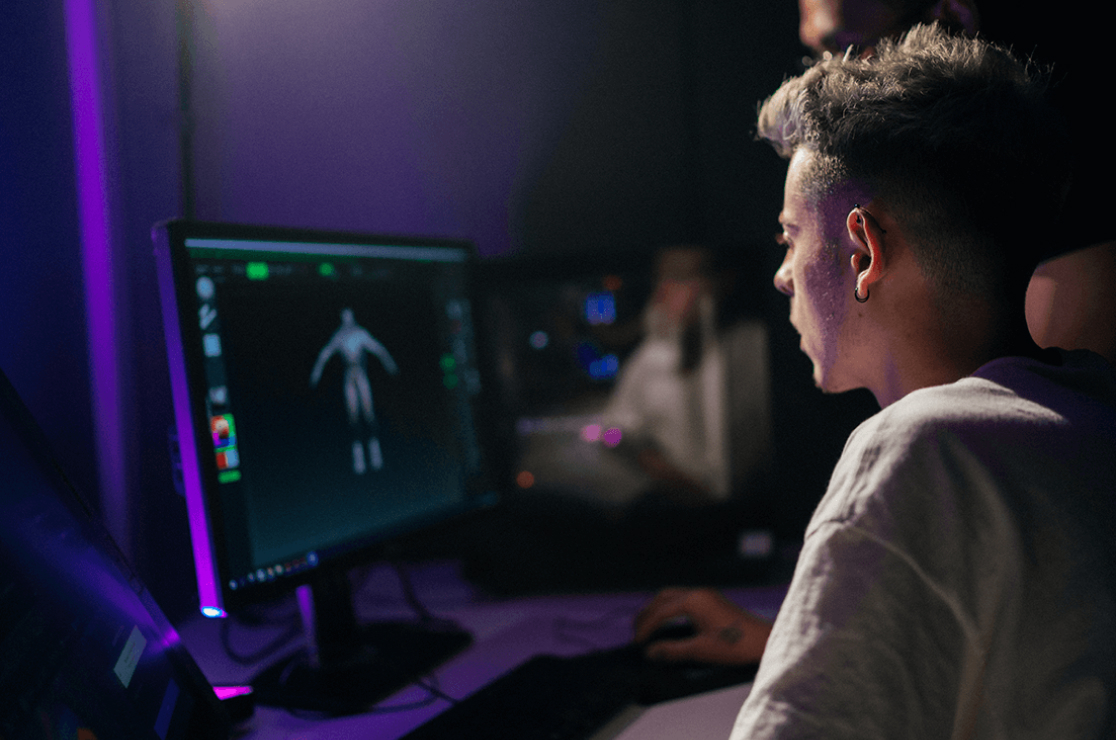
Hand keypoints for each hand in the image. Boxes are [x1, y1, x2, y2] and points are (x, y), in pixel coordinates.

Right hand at [632, 587, 771, 664]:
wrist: (765, 642)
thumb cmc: (737, 645)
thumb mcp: (701, 651)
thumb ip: (672, 650)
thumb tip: (650, 652)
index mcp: (694, 601)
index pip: (660, 612)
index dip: (645, 628)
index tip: (637, 643)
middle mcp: (698, 593)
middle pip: (662, 598)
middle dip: (647, 614)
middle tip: (636, 632)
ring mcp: (706, 595)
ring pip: (672, 596)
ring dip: (658, 610)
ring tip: (648, 628)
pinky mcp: (712, 601)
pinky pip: (683, 599)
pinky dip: (670, 610)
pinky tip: (668, 624)